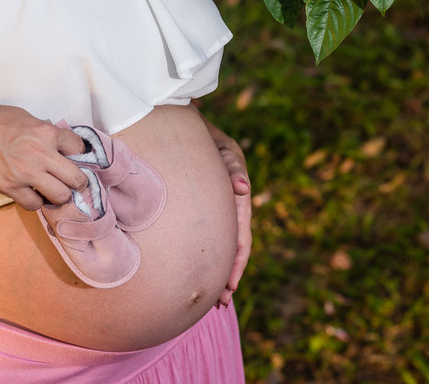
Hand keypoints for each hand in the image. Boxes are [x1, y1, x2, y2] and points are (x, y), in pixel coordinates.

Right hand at [0, 103, 91, 210]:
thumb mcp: (27, 118)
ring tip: (53, 191)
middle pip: (77, 179)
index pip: (79, 148)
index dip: (79, 155)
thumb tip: (59, 146)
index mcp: (47, 133)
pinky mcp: (10, 187)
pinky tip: (32, 194)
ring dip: (59, 195)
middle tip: (74, 184)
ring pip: (60, 196)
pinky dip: (35, 202)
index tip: (75, 159)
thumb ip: (45, 133)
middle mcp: (42, 154)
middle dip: (78, 183)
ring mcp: (26, 173)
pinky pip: (34, 204)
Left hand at [205, 119, 251, 307]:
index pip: (240, 235)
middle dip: (230, 274)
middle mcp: (231, 205)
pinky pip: (208, 236)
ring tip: (216, 299)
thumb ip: (232, 166)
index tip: (230, 285)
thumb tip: (243, 188)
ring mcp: (218, 208)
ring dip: (221, 270)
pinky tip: (201, 271)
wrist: (184, 127)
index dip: (237, 261)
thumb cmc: (204, 138)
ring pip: (221, 245)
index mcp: (238, 195)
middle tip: (222, 301)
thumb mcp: (222, 147)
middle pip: (233, 247)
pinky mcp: (204, 209)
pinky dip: (208, 255)